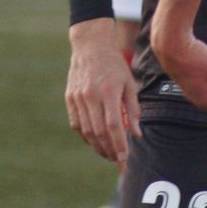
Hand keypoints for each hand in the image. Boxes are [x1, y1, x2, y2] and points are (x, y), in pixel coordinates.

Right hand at [64, 19, 140, 162]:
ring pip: (86, 131)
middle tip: (117, 160)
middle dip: (109, 150)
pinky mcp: (70, 98)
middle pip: (99, 132)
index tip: (124, 159)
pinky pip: (77, 124)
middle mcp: (91, 96)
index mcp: (108, 92)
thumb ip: (133, 110)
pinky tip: (95, 142)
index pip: (113, 126)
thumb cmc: (114, 66)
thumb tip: (136, 134)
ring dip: (97, 146)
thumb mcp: (129, 84)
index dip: (119, 145)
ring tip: (108, 154)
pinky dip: (86, 136)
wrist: (91, 46)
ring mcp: (78, 98)